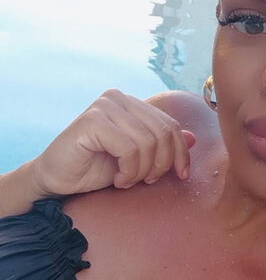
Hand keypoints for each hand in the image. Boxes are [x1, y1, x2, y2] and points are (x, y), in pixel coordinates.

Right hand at [30, 89, 195, 197]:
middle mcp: (118, 98)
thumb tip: (193, 138)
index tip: (180, 176)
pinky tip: (117, 178)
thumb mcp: (138, 160)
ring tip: (126, 180)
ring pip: (147, 142)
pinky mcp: (92, 120)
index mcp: (131, 103)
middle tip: (145, 181)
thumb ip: (162, 146)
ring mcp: (104, 106)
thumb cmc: (96, 169)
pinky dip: (128, 170)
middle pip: (163, 132)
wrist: (58, 179)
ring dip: (141, 171)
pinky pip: (129, 148)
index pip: (170, 125)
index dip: (180, 153)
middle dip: (161, 164)